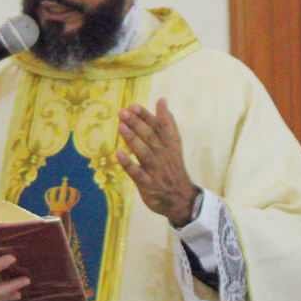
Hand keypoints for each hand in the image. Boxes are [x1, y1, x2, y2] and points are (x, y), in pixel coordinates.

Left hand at [116, 98, 200, 227]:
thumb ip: (167, 123)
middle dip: (137, 124)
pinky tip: (118, 154)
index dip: (146, 116)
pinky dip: (129, 164)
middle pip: (150, 137)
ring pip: (145, 152)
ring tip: (121, 126)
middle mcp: (164, 156)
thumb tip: (162, 100)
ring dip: (133, 139)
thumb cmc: (173, 169)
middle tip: (123, 112)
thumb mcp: (174, 145)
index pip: (158, 127)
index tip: (134, 106)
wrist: (182, 199)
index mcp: (170, 145)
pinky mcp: (149, 185)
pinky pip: (138, 174)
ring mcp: (156, 171)